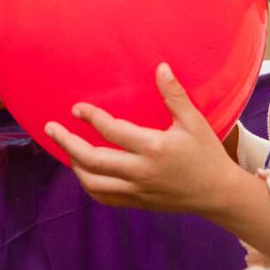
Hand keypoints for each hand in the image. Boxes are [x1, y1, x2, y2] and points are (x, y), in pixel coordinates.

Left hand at [43, 63, 236, 214]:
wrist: (218, 193)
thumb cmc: (207, 154)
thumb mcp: (194, 121)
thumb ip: (174, 95)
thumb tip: (161, 67)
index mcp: (153, 148)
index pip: (111, 131)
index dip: (91, 117)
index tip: (77, 108)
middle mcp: (140, 172)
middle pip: (92, 160)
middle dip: (67, 143)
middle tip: (50, 129)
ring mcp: (136, 190)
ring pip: (93, 183)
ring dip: (74, 165)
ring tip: (65, 148)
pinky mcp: (137, 202)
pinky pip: (104, 197)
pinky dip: (88, 184)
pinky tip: (83, 170)